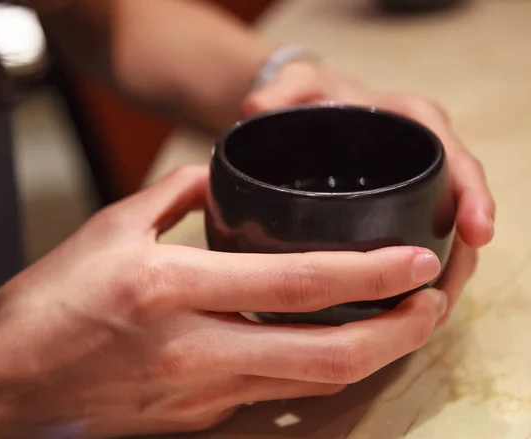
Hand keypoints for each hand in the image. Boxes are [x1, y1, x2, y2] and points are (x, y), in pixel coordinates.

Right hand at [0, 165, 446, 437]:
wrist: (3, 385)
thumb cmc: (46, 303)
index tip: (416, 262)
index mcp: (169, 288)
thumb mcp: (110, 228)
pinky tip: (328, 344)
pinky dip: (313, 369)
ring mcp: (200, 394)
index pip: (297, 283)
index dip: (369, 275)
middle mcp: (193, 349)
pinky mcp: (197, 418)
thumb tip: (220, 181)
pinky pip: (273, 393)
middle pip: (327, 356)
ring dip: (368, 356)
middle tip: (433, 304)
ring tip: (399, 324)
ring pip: (310, 384)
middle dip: (397, 334)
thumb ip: (176, 196)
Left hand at [243, 61, 495, 320]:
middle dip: (460, 255)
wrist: (311, 112)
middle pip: (459, 209)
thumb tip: (254, 110)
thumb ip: (281, 91)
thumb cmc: (313, 97)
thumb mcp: (299, 84)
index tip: (476, 233)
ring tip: (428, 316)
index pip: (454, 160)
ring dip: (442, 276)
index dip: (470, 196)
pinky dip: (416, 277)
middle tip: (443, 299)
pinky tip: (404, 309)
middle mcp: (422, 159)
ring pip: (443, 236)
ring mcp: (412, 191)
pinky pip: (418, 246)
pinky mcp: (398, 214)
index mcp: (412, 123)